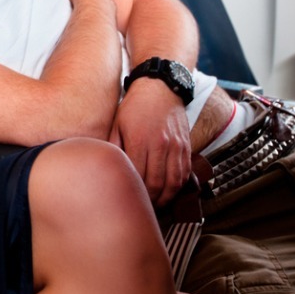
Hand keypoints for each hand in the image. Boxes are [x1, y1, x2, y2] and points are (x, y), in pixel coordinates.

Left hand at [110, 78, 191, 205]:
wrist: (161, 87)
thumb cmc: (135, 106)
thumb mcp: (117, 124)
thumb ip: (114, 147)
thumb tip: (108, 168)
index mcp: (139, 140)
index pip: (137, 175)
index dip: (133, 191)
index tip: (128, 198)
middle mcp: (160, 144)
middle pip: (156, 183)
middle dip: (149, 200)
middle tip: (142, 206)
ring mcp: (176, 146)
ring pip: (174, 182)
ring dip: (166, 197)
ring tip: (157, 203)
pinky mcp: (186, 146)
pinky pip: (185, 172)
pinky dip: (178, 186)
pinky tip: (170, 190)